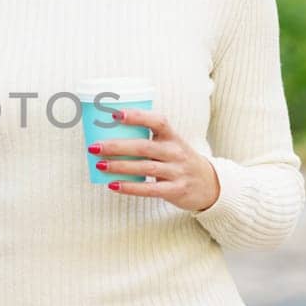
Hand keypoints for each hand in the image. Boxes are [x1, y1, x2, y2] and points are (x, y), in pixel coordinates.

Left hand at [87, 107, 220, 212]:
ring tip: (99, 165)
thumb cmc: (179, 161)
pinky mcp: (176, 190)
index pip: (157, 121)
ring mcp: (177, 172)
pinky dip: (130, 187)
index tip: (114, 114)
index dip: (136, 117)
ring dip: (119, 166)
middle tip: (94, 146)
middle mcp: (176, 152)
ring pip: (144, 167)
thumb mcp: (171, 145)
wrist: (210, 185)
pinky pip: (149, 189)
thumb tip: (109, 135)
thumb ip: (148, 140)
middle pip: (144, 146)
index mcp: (173, 137)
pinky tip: (113, 186)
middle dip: (116, 146)